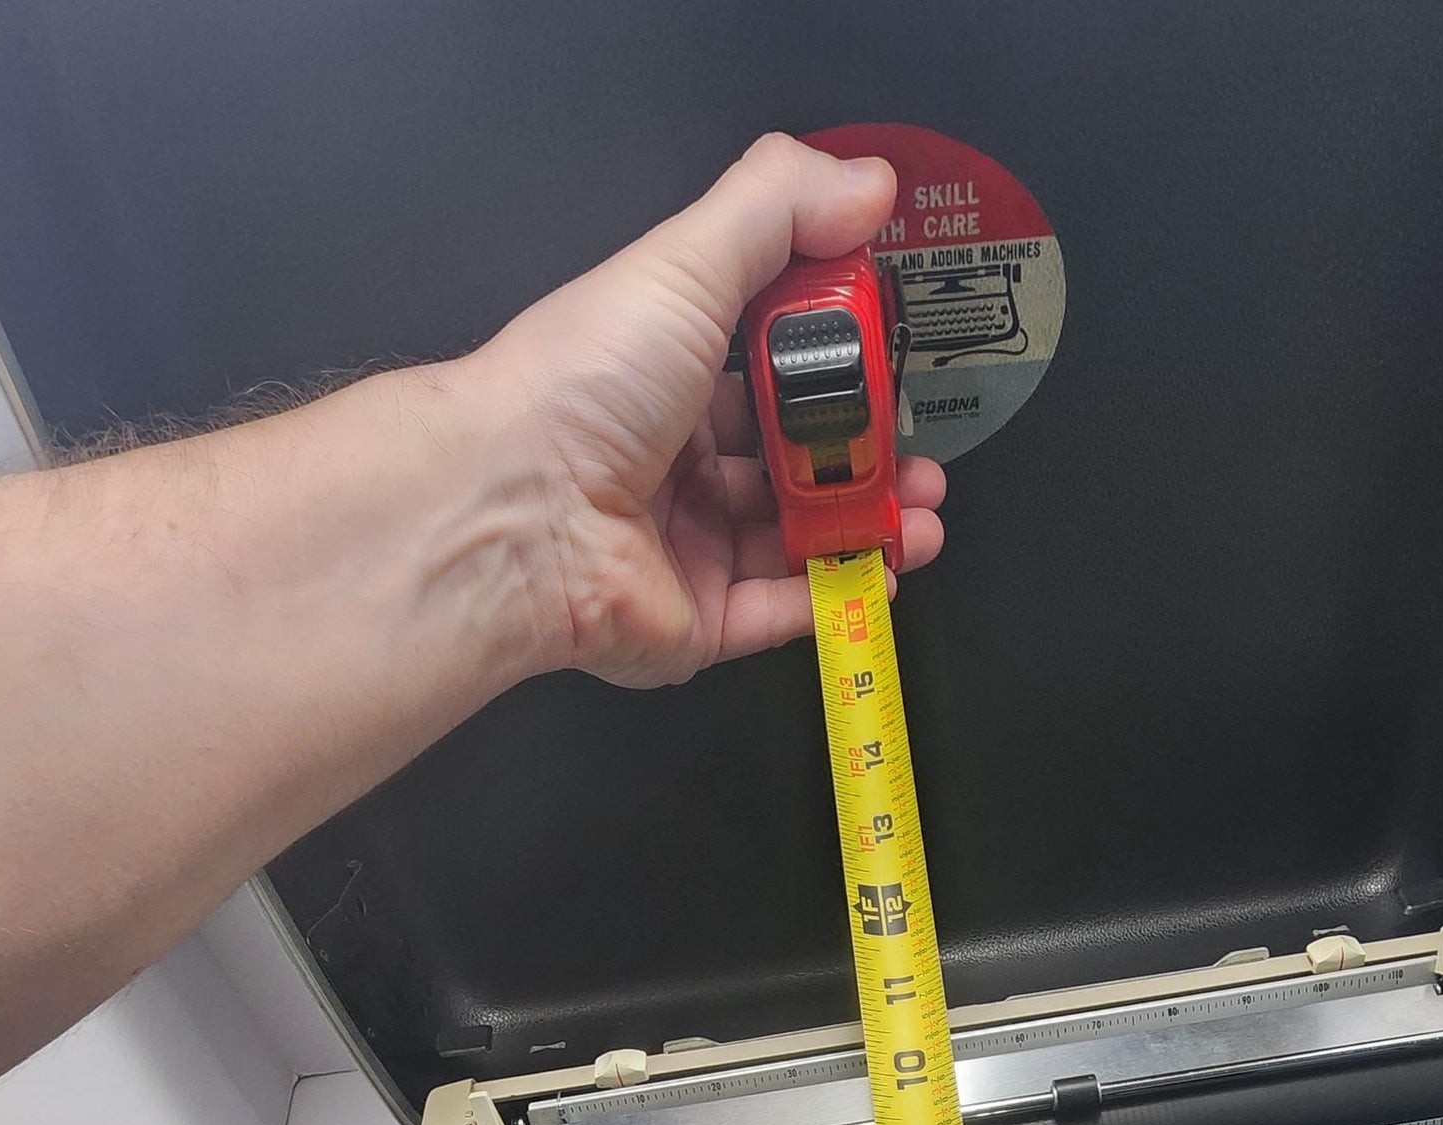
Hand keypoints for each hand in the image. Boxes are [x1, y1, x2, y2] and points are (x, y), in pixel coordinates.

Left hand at [470, 134, 945, 688]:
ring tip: (925, 513)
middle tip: (922, 455)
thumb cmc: (585, 380)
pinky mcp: (697, 624)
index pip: (766, 371)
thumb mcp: (686, 260)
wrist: (517, 507)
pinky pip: (782, 611)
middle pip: (792, 462)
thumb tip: (870, 181)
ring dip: (870, 523)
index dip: (834, 369)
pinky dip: (841, 591)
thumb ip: (779, 208)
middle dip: (867, 459)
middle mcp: (673, 465)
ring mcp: (686, 550)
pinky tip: (890, 567)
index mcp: (663, 378)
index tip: (891, 362)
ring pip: (798, 540)